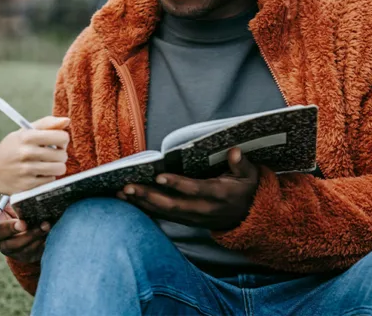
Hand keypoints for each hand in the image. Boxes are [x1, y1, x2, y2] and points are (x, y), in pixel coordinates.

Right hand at [0, 116, 69, 194]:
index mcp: (27, 136)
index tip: (57, 142)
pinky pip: (50, 181)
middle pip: (62, 155)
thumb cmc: (11, 148)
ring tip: (46, 164)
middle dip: (60, 155)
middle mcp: (27, 153)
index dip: (62, 140)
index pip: (61, 137)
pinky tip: (38, 174)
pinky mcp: (27, 186)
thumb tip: (67, 120)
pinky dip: (47, 177)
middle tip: (51, 155)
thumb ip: (46, 124)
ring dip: (56, 167)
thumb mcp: (24, 131)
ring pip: (59, 169)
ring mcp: (27, 171)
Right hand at [0, 202, 49, 263]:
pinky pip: (26, 251)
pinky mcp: (19, 256)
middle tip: (23, 223)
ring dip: (30, 235)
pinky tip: (46, 234)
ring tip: (44, 226)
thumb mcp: (17, 204)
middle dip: (11, 228)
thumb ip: (17, 200)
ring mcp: (6, 246)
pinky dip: (37, 242)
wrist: (32, 232)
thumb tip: (26, 191)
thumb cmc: (22, 212)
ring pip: (14, 244)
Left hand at [117, 148, 259, 230]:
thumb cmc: (247, 190)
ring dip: (141, 203)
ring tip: (120, 193)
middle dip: (148, 196)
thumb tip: (234, 151)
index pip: (195, 189)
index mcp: (219, 194)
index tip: (159, 175)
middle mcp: (204, 209)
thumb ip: (242, 164)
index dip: (177, 184)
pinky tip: (128, 201)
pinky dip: (145, 209)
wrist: (249, 218)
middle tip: (127, 187)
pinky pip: (163, 216)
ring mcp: (194, 217)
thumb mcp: (250, 176)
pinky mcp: (186, 220)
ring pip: (164, 212)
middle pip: (172, 205)